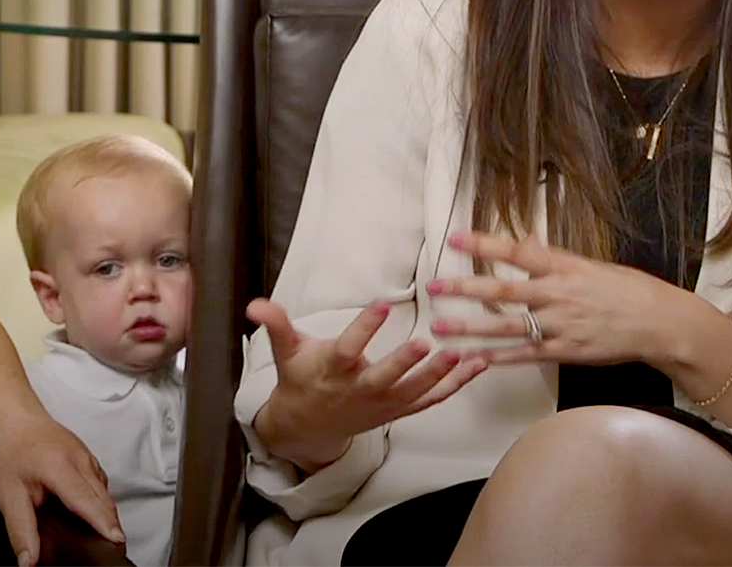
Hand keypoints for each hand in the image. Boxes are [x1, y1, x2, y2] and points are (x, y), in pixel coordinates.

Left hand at [0, 406, 123, 566]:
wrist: (16, 421)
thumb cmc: (12, 453)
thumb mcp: (8, 496)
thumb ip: (21, 530)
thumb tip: (28, 560)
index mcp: (59, 465)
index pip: (86, 499)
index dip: (101, 521)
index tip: (115, 539)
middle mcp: (80, 459)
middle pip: (104, 500)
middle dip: (110, 526)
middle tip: (112, 549)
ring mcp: (89, 458)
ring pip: (106, 494)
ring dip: (107, 516)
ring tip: (105, 537)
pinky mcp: (92, 461)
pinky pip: (103, 487)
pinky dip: (102, 504)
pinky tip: (92, 515)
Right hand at [247, 297, 485, 471]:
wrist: (309, 427)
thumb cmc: (300, 379)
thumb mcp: (286, 352)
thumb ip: (276, 324)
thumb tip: (254, 304)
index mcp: (332, 370)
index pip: (348, 348)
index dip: (364, 328)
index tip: (380, 304)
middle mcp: (359, 389)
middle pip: (384, 378)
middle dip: (404, 363)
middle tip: (424, 344)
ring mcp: (382, 404)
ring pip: (414, 392)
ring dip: (439, 375)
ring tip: (462, 354)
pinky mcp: (398, 411)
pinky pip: (430, 400)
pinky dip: (454, 386)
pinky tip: (477, 365)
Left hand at [427, 229, 696, 366]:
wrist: (660, 323)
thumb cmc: (628, 290)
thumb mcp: (591, 265)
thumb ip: (554, 258)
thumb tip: (527, 241)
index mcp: (564, 267)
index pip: (517, 252)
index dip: (484, 244)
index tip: (453, 237)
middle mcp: (557, 294)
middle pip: (503, 291)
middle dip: (464, 288)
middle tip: (432, 286)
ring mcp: (560, 325)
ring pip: (506, 326)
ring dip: (469, 328)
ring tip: (438, 327)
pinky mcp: (565, 351)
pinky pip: (525, 354)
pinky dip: (499, 357)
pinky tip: (474, 359)